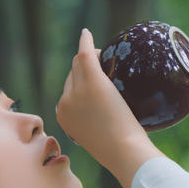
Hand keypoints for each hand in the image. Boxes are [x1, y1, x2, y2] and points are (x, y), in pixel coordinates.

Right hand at [56, 28, 163, 187]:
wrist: (124, 153)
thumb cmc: (120, 152)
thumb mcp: (101, 139)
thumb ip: (97, 127)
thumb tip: (110, 123)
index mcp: (64, 116)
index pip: (69, 89)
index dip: (82, 81)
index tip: (98, 84)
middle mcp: (65, 102)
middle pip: (73, 74)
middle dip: (86, 68)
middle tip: (108, 69)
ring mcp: (76, 90)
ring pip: (80, 63)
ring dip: (92, 57)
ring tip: (108, 59)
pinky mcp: (93, 81)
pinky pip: (85, 53)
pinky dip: (86, 41)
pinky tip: (87, 34)